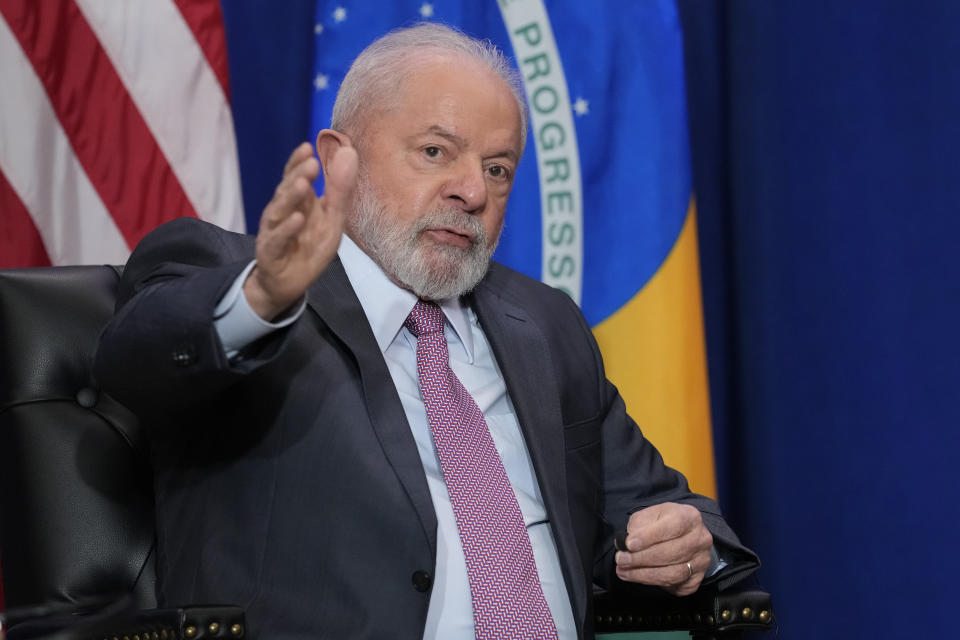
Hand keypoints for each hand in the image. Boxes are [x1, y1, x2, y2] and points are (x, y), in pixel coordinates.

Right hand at [244, 141, 357, 319]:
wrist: (288, 282)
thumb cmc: (310, 246)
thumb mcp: (332, 218)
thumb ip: (339, 188)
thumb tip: (349, 150)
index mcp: (296, 201)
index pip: (294, 176)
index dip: (298, 162)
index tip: (307, 147)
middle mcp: (281, 212)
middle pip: (286, 190)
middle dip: (297, 175)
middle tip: (311, 162)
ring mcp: (274, 231)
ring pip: (279, 211)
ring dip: (291, 197)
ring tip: (303, 184)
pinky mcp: (271, 252)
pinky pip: (278, 239)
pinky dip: (287, 229)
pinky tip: (297, 219)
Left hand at [615, 503, 712, 595]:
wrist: (685, 536)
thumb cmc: (664, 524)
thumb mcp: (651, 515)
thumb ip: (639, 525)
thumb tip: (626, 542)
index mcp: (689, 517)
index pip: (671, 527)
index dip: (649, 536)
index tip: (629, 544)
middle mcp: (700, 539)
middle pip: (672, 552)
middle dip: (642, 558)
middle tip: (621, 560)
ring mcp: (701, 560)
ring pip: (673, 573)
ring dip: (645, 575)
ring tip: (624, 571)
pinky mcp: (697, 578)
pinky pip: (676, 586)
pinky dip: (655, 584)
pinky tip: (639, 578)